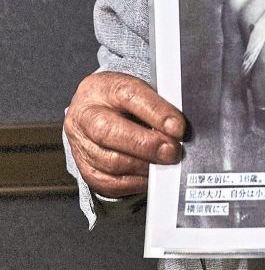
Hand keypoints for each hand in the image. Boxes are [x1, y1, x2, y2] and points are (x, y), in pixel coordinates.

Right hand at [64, 72, 185, 196]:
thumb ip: (157, 105)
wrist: (93, 112)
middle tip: (172, 151)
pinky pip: (109, 182)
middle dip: (146, 145)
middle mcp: (85, 115)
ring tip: (165, 163)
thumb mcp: (138, 91)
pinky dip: (134, 182)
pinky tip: (150, 175)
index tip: (177, 127)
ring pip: (110, 161)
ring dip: (143, 166)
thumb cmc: (122, 101)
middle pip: (109, 132)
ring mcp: (80, 143)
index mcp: (103, 87)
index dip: (156, 112)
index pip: (129, 95)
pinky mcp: (84, 169)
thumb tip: (178, 127)